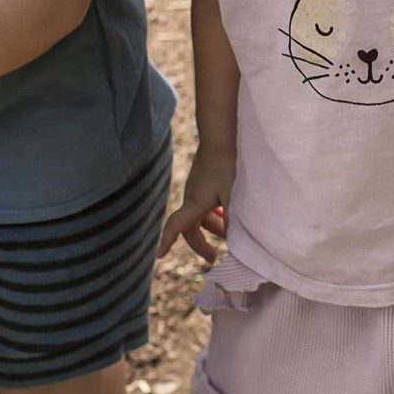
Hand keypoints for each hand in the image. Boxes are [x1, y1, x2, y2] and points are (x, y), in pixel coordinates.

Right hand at [159, 142, 235, 263]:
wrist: (221, 136)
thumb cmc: (227, 164)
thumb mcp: (232, 195)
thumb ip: (232, 219)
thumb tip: (234, 242)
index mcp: (195, 204)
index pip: (175, 227)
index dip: (166, 242)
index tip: (159, 256)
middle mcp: (192, 198)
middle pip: (191, 228)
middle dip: (200, 245)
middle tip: (214, 258)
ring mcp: (197, 189)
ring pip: (200, 216)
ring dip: (212, 228)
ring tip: (229, 237)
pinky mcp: (204, 181)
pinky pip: (205, 205)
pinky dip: (215, 214)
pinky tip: (228, 214)